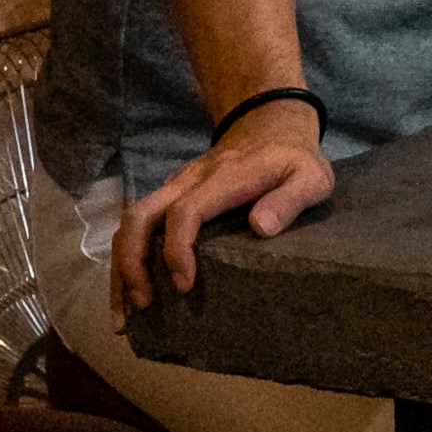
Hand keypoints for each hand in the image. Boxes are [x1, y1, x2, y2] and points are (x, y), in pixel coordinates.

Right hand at [111, 103, 331, 309]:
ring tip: (126, 307)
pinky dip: (127, 256)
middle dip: (132, 262)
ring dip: (121, 263)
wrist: (269, 124)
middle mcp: (188, 181)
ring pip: (131, 220)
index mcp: (222, 179)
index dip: (178, 248)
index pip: (186, 212)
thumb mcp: (310, 177)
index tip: (185, 284)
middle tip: (143, 304)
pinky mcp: (171, 195)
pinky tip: (129, 288)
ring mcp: (175, 186)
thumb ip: (290, 200)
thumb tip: (261, 227)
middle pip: (140, 216)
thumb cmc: (292, 159)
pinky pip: (138, 223)